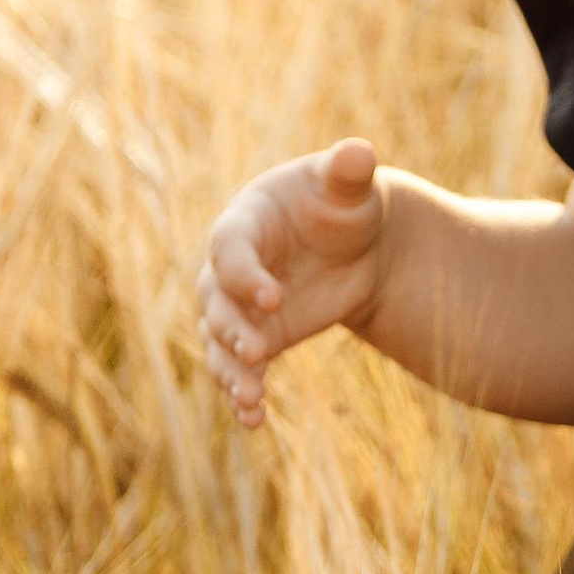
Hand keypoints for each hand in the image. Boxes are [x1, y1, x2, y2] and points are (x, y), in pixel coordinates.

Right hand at [194, 139, 386, 426]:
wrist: (355, 244)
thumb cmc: (343, 202)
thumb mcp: (348, 184)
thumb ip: (347, 170)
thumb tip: (358, 152)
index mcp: (244, 221)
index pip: (228, 249)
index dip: (245, 274)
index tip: (274, 297)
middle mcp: (229, 268)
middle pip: (214, 301)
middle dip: (232, 328)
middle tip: (260, 351)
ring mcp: (238, 308)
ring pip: (218, 342)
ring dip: (229, 371)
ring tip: (250, 400)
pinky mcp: (255, 339)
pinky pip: (237, 369)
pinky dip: (241, 395)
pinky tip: (255, 422)